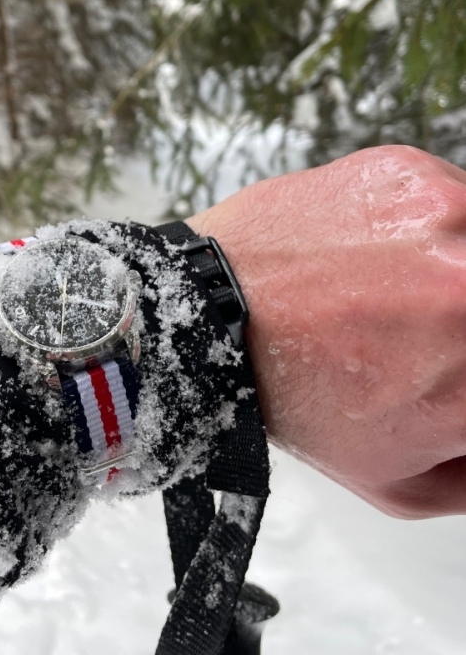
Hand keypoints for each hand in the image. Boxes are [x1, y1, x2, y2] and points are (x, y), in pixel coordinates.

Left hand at [186, 145, 465, 518]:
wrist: (214, 311)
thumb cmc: (294, 394)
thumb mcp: (401, 482)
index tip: (458, 367)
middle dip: (461, 325)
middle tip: (434, 328)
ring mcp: (448, 217)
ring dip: (461, 269)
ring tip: (416, 290)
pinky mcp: (413, 171)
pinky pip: (461, 200)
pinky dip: (444, 228)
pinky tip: (395, 252)